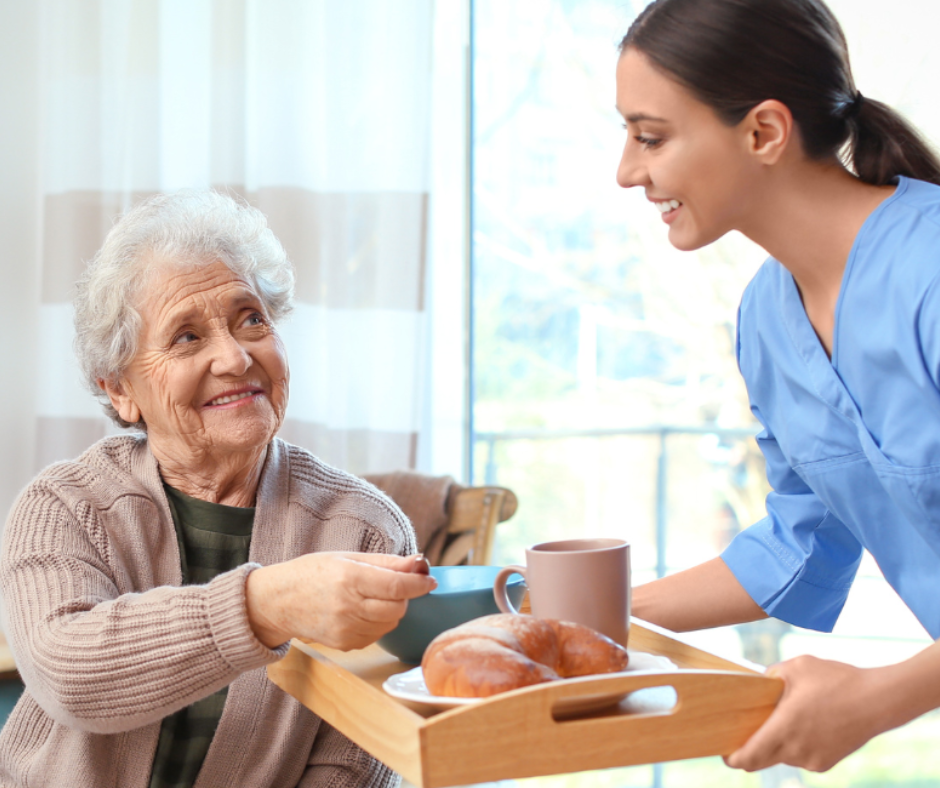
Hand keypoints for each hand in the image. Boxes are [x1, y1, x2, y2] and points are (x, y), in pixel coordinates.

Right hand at [245, 552, 436, 650]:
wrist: (278, 602)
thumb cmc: (312, 573)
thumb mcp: (348, 557)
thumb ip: (386, 562)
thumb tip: (420, 562)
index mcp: (349, 578)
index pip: (397, 586)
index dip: (419, 584)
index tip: (430, 580)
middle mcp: (348, 606)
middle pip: (398, 607)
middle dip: (406, 596)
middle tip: (396, 585)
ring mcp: (346, 629)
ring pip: (391, 623)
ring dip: (393, 610)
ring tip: (374, 597)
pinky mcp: (345, 645)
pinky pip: (377, 635)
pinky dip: (379, 623)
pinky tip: (363, 612)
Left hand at [724, 655, 889, 772]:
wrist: (878, 700)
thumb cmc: (834, 680)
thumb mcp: (795, 667)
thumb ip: (768, 678)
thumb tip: (754, 686)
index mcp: (784, 729)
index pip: (748, 757)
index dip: (732, 757)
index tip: (723, 751)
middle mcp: (796, 751)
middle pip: (760, 761)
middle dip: (748, 750)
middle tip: (741, 732)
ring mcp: (811, 760)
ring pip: (780, 757)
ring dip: (774, 743)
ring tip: (782, 717)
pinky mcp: (825, 762)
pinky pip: (799, 756)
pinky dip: (793, 744)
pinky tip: (803, 723)